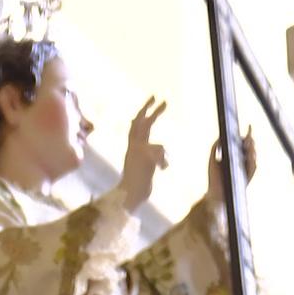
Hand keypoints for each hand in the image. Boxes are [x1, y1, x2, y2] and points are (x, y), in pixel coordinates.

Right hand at [115, 97, 168, 215]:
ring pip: (161, 147)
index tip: (153, 99)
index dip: (144, 110)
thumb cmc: (136, 185)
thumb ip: (151, 158)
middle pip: (144, 123)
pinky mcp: (147, 157)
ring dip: (163, 159)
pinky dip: (164, 165)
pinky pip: (164, 157)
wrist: (129, 196)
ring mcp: (140, 151)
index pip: (136, 123)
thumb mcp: (144, 167)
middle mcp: (134, 146)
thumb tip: (164, 159)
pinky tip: (160, 172)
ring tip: (160, 168)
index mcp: (132, 146)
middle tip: (165, 100)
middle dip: (154, 111)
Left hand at [206, 126, 257, 210]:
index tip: (249, 126)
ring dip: (253, 151)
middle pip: (251, 148)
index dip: (248, 134)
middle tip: (249, 136)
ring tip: (250, 145)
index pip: (244, 143)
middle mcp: (242, 162)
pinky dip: (253, 162)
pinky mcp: (247, 178)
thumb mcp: (212, 160)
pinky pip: (253, 168)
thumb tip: (220, 137)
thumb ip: (215, 148)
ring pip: (253, 157)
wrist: (215, 195)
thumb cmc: (214, 178)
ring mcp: (246, 170)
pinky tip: (251, 157)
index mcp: (236, 156)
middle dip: (251, 141)